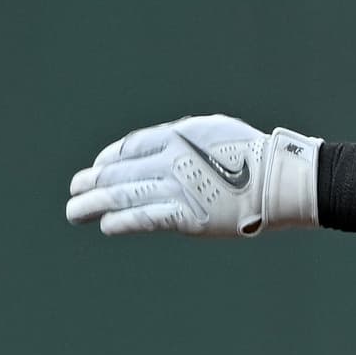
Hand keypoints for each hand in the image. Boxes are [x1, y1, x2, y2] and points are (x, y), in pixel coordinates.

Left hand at [66, 114, 320, 236]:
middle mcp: (170, 160)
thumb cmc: (252, 153)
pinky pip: (145, 219)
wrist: (281, 181)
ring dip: (94, 205)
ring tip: (74, 213)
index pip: (127, 148)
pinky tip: (107, 225)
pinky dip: (123, 221)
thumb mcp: (213, 129)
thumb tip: (155, 146)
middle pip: (118, 172)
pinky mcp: (188, 216)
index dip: (106, 160)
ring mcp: (178, 189)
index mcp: (176, 136)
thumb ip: (180, 136)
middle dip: (91, 183)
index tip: (98, 169)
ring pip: (124, 196)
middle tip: (74, 192)